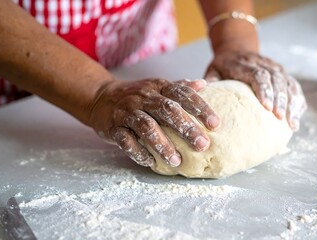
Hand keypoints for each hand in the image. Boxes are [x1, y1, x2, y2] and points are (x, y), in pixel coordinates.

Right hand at [88, 78, 220, 166]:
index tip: (216, 124)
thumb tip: (205, 83)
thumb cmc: (137, 95)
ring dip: (163, 145)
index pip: (182, 94)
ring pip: (146, 127)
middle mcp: (144, 97)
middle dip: (186, 128)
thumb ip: (180, 87)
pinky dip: (138, 152)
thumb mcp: (158, 87)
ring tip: (177, 161)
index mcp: (158, 87)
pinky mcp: (113, 127)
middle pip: (167, 110)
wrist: (101, 97)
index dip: (200, 107)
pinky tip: (151, 162)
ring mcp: (127, 112)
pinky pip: (126, 141)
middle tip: (203, 145)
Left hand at [205, 50, 306, 130]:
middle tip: (280, 119)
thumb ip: (209, 82)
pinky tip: (296, 117)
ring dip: (292, 103)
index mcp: (245, 64)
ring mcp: (276, 68)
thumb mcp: (212, 70)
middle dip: (281, 100)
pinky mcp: (283, 74)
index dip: (264, 90)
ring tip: (292, 124)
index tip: (266, 107)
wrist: (236, 47)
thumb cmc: (222, 65)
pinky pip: (294, 87)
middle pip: (277, 80)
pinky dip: (297, 102)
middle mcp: (264, 63)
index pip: (259, 75)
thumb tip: (201, 97)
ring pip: (288, 83)